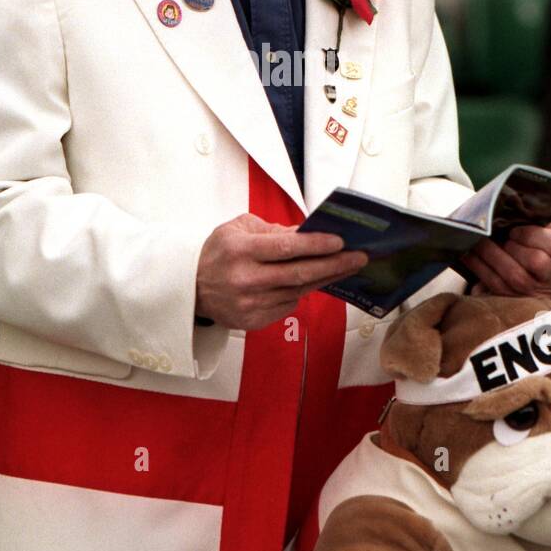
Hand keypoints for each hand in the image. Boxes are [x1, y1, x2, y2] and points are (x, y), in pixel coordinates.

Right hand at [195, 213, 368, 329]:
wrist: (190, 288)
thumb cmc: (219, 252)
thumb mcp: (238, 229)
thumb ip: (273, 231)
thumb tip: (307, 233)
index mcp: (240, 250)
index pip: (286, 247)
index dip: (316, 244)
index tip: (341, 241)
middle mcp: (246, 279)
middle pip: (299, 274)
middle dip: (334, 265)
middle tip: (360, 257)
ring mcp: (250, 304)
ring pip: (298, 291)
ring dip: (325, 278)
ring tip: (347, 267)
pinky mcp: (253, 321)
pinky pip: (288, 305)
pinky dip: (302, 292)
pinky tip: (314, 281)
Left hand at [460, 223, 550, 297]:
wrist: (537, 288)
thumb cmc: (538, 254)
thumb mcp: (546, 240)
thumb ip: (537, 225)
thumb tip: (518, 207)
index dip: (533, 236)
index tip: (515, 230)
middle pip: (535, 261)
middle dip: (512, 246)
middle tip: (498, 235)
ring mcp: (533, 292)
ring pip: (513, 274)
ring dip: (491, 254)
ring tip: (479, 241)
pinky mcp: (513, 299)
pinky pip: (494, 283)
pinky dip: (478, 266)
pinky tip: (468, 254)